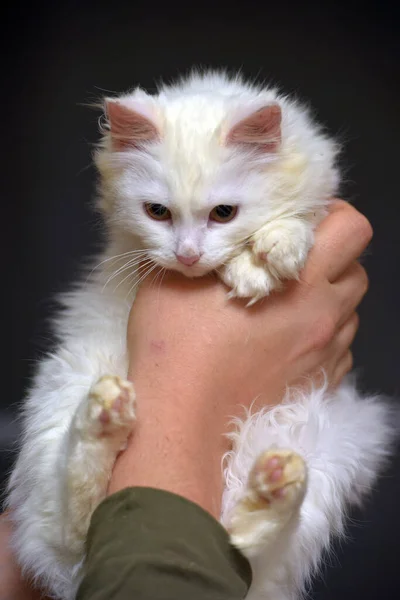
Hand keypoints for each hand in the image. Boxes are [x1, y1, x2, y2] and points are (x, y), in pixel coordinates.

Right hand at [109, 200, 370, 515]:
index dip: (331, 216)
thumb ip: (210, 247)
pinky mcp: (317, 381)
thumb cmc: (175, 343)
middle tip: (290, 264)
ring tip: (285, 305)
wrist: (181, 416)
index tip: (299, 222)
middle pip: (357, 270)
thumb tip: (215, 236)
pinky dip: (320, 338)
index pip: (351, 229)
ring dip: (326, 300)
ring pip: (349, 312)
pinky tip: (285, 342)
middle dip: (331, 260)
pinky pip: (338, 349)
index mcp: (298, 280)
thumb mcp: (181, 278)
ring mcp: (323, 352)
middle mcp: (322, 314)